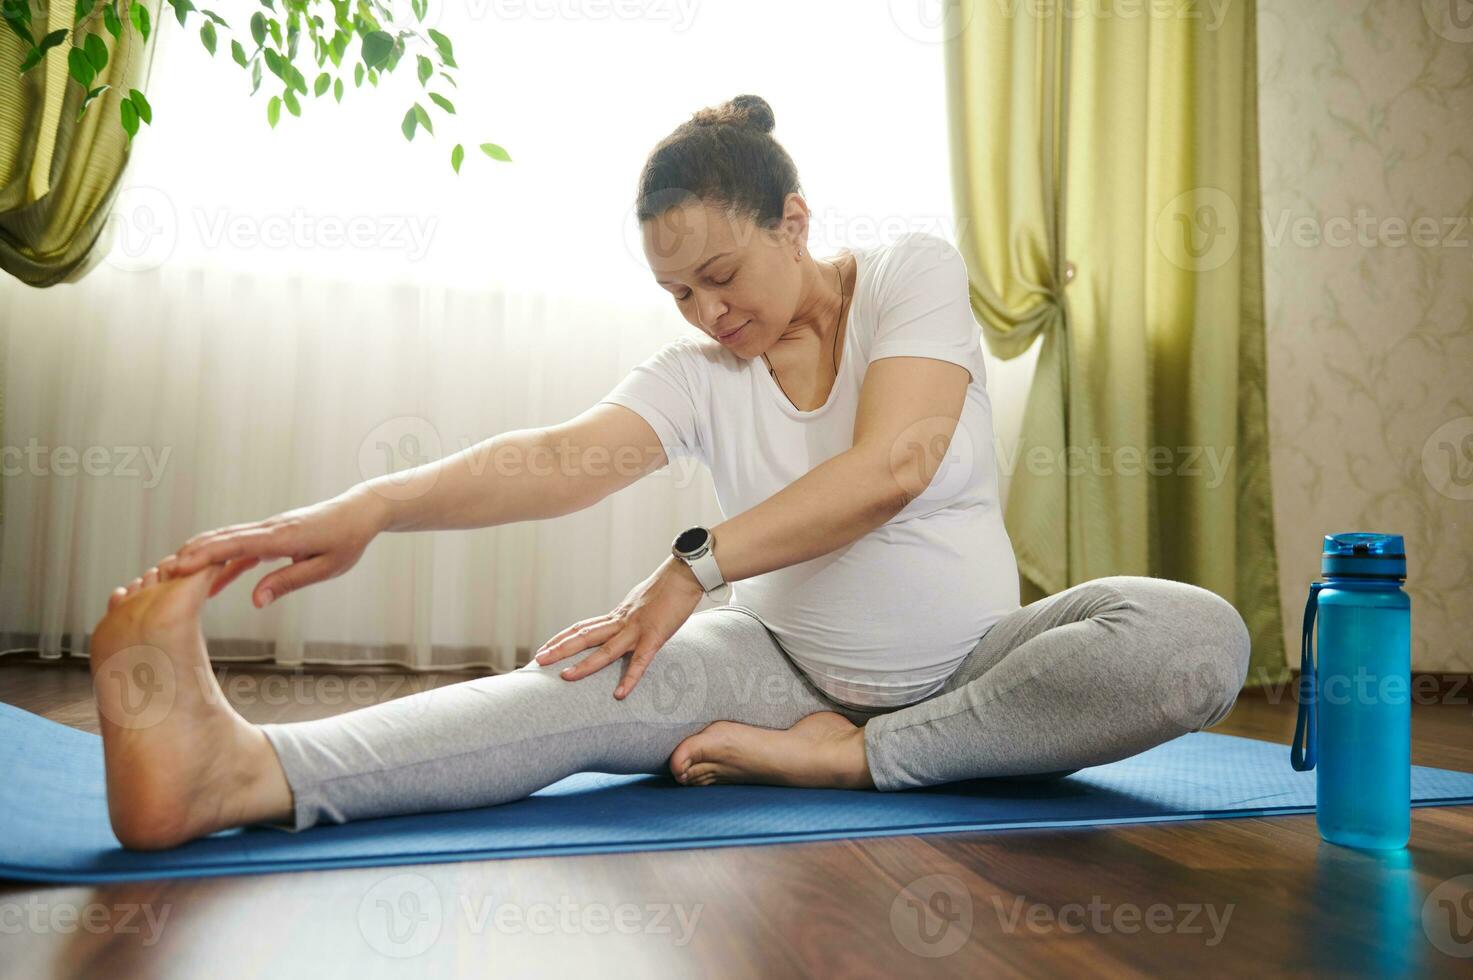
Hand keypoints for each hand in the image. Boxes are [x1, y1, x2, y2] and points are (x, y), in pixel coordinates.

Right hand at [157, 486, 391, 607]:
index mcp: (282, 538)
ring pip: (225, 541)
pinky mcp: (270, 537)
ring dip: (198, 555)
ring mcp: (268, 531)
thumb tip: (255, 601)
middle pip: (221, 540)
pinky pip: (239, 549)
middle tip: (158, 575)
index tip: (178, 568)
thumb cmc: (348, 541)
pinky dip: (220, 562)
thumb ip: (289, 582)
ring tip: (169, 576)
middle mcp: (269, 530)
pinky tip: (207, 584)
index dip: (205, 557)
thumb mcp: (326, 567)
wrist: (360, 512)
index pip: (236, 546)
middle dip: (189, 556)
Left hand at [533, 556, 706, 698]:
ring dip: (584, 665)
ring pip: (605, 650)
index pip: (582, 626)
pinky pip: (640, 661)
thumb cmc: (667, 588)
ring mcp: (636, 629)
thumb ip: (628, 616)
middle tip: (538, 660)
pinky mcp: (655, 636)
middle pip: (584, 636)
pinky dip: (630, 678)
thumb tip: (621, 622)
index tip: (544, 647)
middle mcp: (621, 621)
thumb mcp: (640, 602)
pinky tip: (620, 694)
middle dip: (559, 649)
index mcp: (618, 615)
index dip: (561, 637)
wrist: (685, 574)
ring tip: (564, 677)